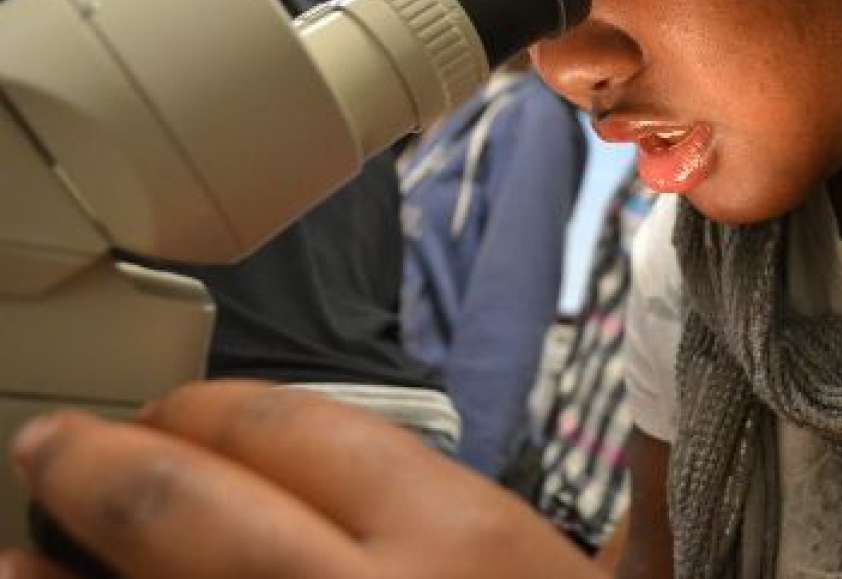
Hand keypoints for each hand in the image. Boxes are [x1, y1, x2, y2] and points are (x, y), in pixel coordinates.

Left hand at [1, 381, 600, 577]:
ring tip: (12, 555)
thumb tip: (658, 399)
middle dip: (95, 464)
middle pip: (181, 506)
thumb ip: (638, 496)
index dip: (209, 409)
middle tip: (50, 448)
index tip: (171, 412)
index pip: (294, 430)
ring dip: (46, 577)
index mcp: (458, 544)